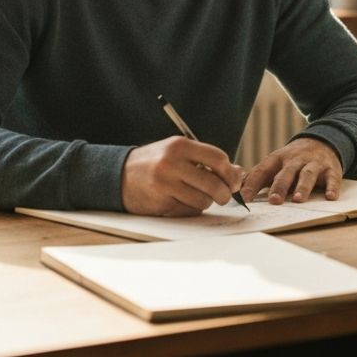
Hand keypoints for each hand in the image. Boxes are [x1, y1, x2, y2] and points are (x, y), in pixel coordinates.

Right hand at [121, 136, 243, 215]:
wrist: (119, 175)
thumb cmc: (155, 162)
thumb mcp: (178, 152)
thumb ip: (206, 160)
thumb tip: (237, 172)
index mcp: (179, 145)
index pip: (217, 158)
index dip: (230, 172)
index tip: (233, 180)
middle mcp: (172, 163)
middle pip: (213, 184)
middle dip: (224, 193)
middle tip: (223, 196)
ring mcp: (165, 184)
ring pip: (203, 200)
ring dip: (205, 202)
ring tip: (196, 195)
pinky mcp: (160, 202)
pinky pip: (188, 211)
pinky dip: (191, 209)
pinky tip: (181, 200)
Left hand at [240, 138, 341, 204]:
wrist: (322, 141)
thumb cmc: (293, 159)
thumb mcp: (275, 163)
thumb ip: (258, 176)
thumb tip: (236, 188)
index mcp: (278, 158)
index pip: (263, 170)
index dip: (253, 183)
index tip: (244, 197)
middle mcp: (295, 160)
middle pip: (286, 173)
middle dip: (279, 186)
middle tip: (274, 201)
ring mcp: (314, 163)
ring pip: (307, 174)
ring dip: (302, 187)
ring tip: (298, 200)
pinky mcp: (331, 169)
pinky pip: (333, 178)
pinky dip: (332, 187)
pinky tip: (331, 197)